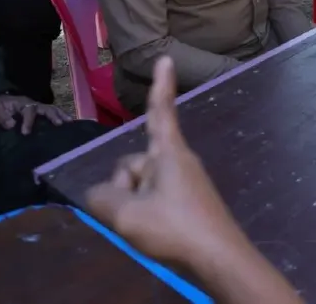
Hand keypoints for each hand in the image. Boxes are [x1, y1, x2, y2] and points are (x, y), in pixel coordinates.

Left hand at [0, 95, 70, 133]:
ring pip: (52, 110)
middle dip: (53, 115)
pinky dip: (61, 117)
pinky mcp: (40, 114)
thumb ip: (2, 117)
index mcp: (22, 103)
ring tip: (70, 122)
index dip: (28, 121)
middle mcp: (33, 104)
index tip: (25, 133)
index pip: (29, 110)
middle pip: (46, 107)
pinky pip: (52, 114)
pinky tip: (68, 124)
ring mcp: (38, 108)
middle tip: (60, 124)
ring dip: (61, 115)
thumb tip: (11, 124)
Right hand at [86, 56, 244, 266]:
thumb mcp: (126, 214)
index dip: (160, 86)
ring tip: (147, 227)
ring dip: (131, 205)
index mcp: (169, 152)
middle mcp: (178, 161)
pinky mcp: (186, 203)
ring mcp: (184, 182)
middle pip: (133, 163)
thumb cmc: (176, 227)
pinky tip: (152, 234)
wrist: (218, 258)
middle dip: (122, 185)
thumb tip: (97, 194)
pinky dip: (143, 216)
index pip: (160, 112)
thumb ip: (101, 198)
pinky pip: (151, 201)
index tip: (166, 58)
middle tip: (135, 213)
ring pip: (139, 186)